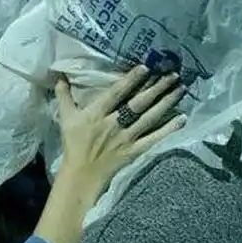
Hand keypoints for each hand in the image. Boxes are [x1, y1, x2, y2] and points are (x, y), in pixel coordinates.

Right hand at [34, 65, 186, 242]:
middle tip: (173, 74)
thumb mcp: (66, 118)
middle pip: (138, 103)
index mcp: (97, 113)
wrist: (81, 175)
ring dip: (166, 103)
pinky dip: (168, 129)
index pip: (117, 93)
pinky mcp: (135, 151)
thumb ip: (64, 96)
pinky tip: (182, 118)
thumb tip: (59, 75)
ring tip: (180, 89)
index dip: (131, 80)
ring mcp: (126, 138)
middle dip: (157, 88)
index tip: (146, 67)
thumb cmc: (74, 144)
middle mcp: (114, 124)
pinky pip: (154, 138)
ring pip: (149, 118)